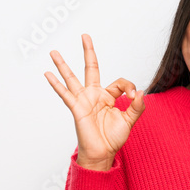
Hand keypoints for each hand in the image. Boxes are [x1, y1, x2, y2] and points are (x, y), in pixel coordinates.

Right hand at [44, 34, 145, 170]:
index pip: (120, 82)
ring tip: (54, 52)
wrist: (103, 153)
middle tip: (85, 35)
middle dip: (88, 51)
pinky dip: (56, 84)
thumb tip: (141, 91)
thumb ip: (137, 106)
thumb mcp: (129, 120)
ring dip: (63, 65)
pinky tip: (48, 74)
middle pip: (91, 68)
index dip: (129, 86)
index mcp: (108, 96)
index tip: (134, 96)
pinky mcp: (77, 109)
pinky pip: (65, 94)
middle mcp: (94, 95)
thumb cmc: (113, 138)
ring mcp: (84, 100)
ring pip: (72, 78)